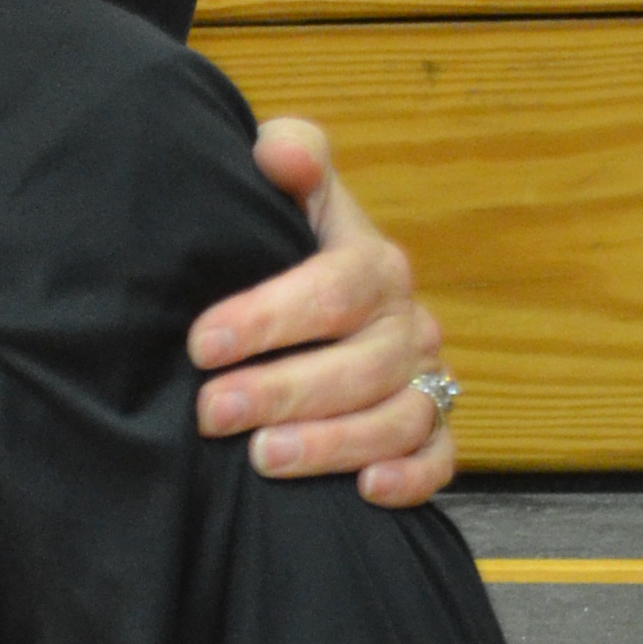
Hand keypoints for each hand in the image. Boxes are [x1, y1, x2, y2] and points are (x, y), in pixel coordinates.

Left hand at [189, 117, 455, 509]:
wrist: (317, 311)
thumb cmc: (290, 255)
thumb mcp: (291, 199)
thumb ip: (288, 158)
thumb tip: (276, 151)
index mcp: (373, 266)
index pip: (332, 289)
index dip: (268, 317)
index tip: (202, 344)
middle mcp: (406, 324)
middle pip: (361, 365)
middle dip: (283, 390)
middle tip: (213, 413)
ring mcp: (424, 379)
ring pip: (399, 418)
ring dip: (334, 443)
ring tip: (265, 458)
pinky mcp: (432, 430)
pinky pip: (440, 458)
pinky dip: (411, 477)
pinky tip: (365, 491)